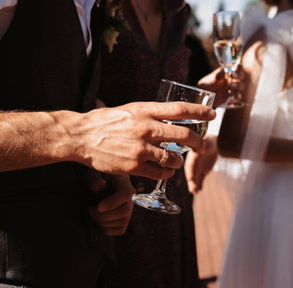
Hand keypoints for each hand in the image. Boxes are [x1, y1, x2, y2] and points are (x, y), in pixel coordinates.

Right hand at [73, 101, 215, 179]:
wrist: (80, 136)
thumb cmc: (103, 121)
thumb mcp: (128, 109)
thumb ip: (148, 113)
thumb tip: (168, 116)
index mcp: (144, 110)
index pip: (179, 109)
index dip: (200, 112)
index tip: (212, 113)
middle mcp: (145, 128)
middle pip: (183, 135)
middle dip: (198, 142)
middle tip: (202, 146)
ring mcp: (140, 148)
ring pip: (173, 158)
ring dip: (178, 161)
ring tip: (175, 161)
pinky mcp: (133, 166)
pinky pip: (160, 172)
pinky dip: (166, 173)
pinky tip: (164, 171)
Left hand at [88, 174, 134, 235]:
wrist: (99, 184)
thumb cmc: (97, 177)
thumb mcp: (92, 174)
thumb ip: (94, 179)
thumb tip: (101, 185)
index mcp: (124, 183)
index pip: (126, 194)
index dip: (113, 203)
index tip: (98, 206)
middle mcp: (130, 198)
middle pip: (125, 211)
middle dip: (104, 215)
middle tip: (91, 210)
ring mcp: (129, 210)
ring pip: (122, 222)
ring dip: (103, 222)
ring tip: (93, 214)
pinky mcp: (124, 220)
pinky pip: (120, 230)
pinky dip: (106, 229)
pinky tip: (98, 221)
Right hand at [184, 135, 217, 193]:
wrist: (212, 145)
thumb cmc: (208, 141)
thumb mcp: (205, 141)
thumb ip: (202, 143)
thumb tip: (200, 141)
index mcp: (192, 157)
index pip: (190, 165)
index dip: (190, 172)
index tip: (191, 178)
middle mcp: (193, 164)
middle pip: (191, 174)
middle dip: (192, 182)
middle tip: (192, 189)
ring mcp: (197, 169)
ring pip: (195, 179)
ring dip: (194, 185)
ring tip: (195, 192)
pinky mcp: (202, 172)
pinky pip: (200, 179)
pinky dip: (199, 185)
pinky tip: (199, 190)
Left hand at [198, 66, 244, 107]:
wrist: (202, 98)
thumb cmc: (205, 86)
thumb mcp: (208, 81)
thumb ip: (216, 77)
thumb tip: (223, 71)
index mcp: (225, 72)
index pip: (235, 67)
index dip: (238, 66)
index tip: (237, 67)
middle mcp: (230, 79)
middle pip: (240, 75)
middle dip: (239, 75)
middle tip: (233, 76)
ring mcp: (231, 88)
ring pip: (240, 85)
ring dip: (238, 85)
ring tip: (231, 86)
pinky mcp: (231, 96)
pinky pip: (238, 95)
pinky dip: (238, 96)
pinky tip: (234, 96)